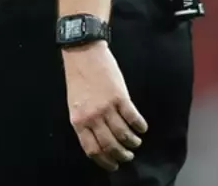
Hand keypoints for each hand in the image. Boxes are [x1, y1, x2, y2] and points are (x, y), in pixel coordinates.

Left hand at [62, 41, 146, 171]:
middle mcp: (92, 117)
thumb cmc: (78, 78)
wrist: (83, 53)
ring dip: (132, 142)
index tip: (113, 165)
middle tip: (128, 156)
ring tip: (136, 142)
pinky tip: (142, 128)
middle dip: (121, 155)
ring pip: (123, 134)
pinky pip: (133, 118)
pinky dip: (140, 126)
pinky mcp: (120, 97)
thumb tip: (98, 140)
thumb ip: (84, 122)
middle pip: (110, 146)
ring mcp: (107, 108)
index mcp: (78, 121)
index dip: (105, 161)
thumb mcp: (74, 104)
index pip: (92, 150)